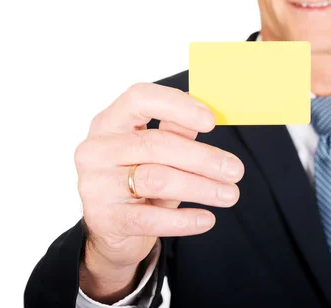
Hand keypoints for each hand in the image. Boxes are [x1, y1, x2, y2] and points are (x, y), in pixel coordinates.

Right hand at [75, 83, 243, 301]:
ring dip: (200, 187)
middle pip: (155, 143)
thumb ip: (175, 132)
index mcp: (109, 122)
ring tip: (229, 194)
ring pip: (157, 179)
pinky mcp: (103, 219)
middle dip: (203, 157)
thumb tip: (206, 117)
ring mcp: (95, 184)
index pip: (140, 99)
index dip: (177, 105)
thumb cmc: (137, 181)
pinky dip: (183, 220)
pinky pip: (150, 218)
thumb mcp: (156, 154)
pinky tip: (206, 219)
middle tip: (235, 170)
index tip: (212, 121)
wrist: (110, 232)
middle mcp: (96, 149)